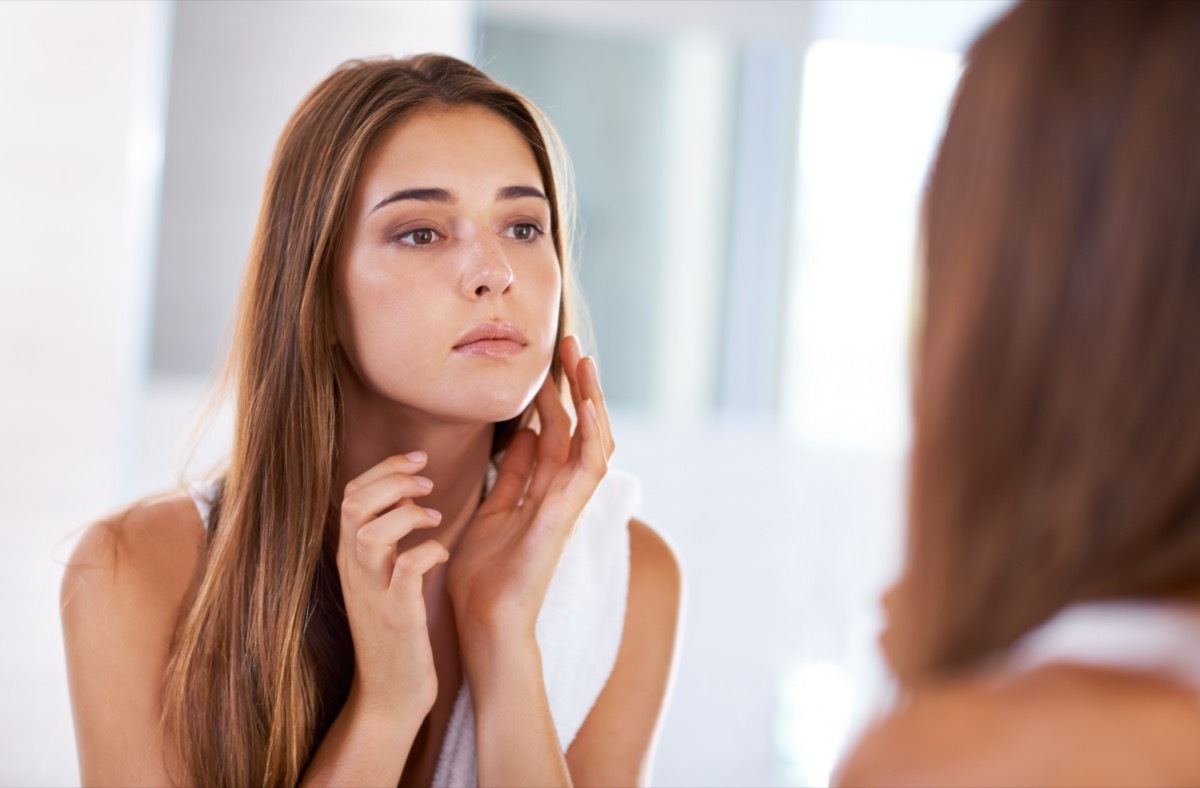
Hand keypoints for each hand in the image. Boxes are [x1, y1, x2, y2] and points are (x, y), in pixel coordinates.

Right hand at [336, 452, 447, 717]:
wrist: (389, 693)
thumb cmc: (395, 630)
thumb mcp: (383, 577)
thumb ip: (388, 535)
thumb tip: (408, 491)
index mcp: (351, 556)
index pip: (350, 494)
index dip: (384, 467)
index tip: (418, 458)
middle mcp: (355, 570)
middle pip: (353, 503)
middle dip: (392, 479)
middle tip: (427, 480)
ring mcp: (373, 592)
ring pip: (370, 532)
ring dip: (406, 513)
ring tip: (435, 516)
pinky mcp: (396, 616)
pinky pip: (406, 570)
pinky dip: (427, 552)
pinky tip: (442, 554)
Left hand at [446, 336, 615, 645]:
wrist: (483, 623)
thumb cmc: (483, 579)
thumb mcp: (491, 511)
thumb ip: (511, 475)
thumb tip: (521, 434)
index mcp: (541, 492)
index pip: (555, 433)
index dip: (553, 396)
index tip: (546, 362)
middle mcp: (560, 495)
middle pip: (577, 429)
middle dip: (576, 386)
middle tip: (570, 344)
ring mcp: (567, 505)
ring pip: (592, 441)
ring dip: (591, 399)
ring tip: (583, 360)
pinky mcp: (566, 516)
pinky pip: (588, 468)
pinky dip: (593, 433)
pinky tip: (588, 401)